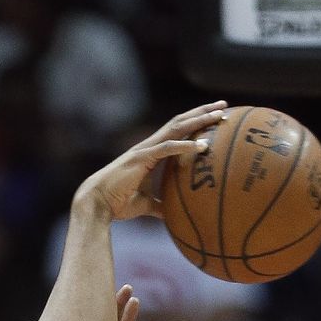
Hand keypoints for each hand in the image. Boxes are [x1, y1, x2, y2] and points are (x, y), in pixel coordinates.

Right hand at [74, 101, 228, 220]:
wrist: (96, 204)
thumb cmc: (117, 204)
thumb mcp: (145, 205)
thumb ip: (160, 206)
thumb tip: (174, 215)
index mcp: (151, 153)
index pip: (177, 131)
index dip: (195, 122)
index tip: (214, 118)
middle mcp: (149, 146)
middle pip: (180, 122)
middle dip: (202, 112)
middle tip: (224, 105)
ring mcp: (145, 149)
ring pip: (176, 128)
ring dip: (199, 120)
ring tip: (219, 114)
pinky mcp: (140, 158)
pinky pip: (166, 148)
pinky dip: (184, 145)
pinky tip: (201, 145)